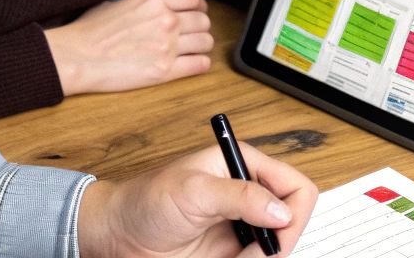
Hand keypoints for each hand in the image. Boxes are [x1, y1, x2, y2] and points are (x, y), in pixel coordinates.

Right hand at [44, 0, 212, 95]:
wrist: (77, 57)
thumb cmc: (90, 31)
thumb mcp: (117, 3)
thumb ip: (142, 3)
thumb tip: (150, 7)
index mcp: (154, 0)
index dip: (199, 6)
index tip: (198, 12)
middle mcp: (166, 20)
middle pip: (203, 21)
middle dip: (199, 28)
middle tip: (192, 35)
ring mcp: (167, 46)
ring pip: (205, 42)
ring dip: (201, 46)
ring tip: (192, 50)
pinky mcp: (165, 71)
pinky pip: (200, 65)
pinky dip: (200, 64)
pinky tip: (192, 64)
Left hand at [76, 142, 317, 257]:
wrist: (118, 237)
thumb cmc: (145, 201)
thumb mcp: (193, 192)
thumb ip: (240, 196)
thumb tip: (281, 210)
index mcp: (243, 165)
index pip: (295, 186)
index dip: (295, 212)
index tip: (278, 234)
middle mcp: (247, 194)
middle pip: (292, 220)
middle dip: (279, 242)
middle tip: (254, 255)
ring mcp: (241, 225)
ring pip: (278, 248)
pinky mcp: (232, 252)